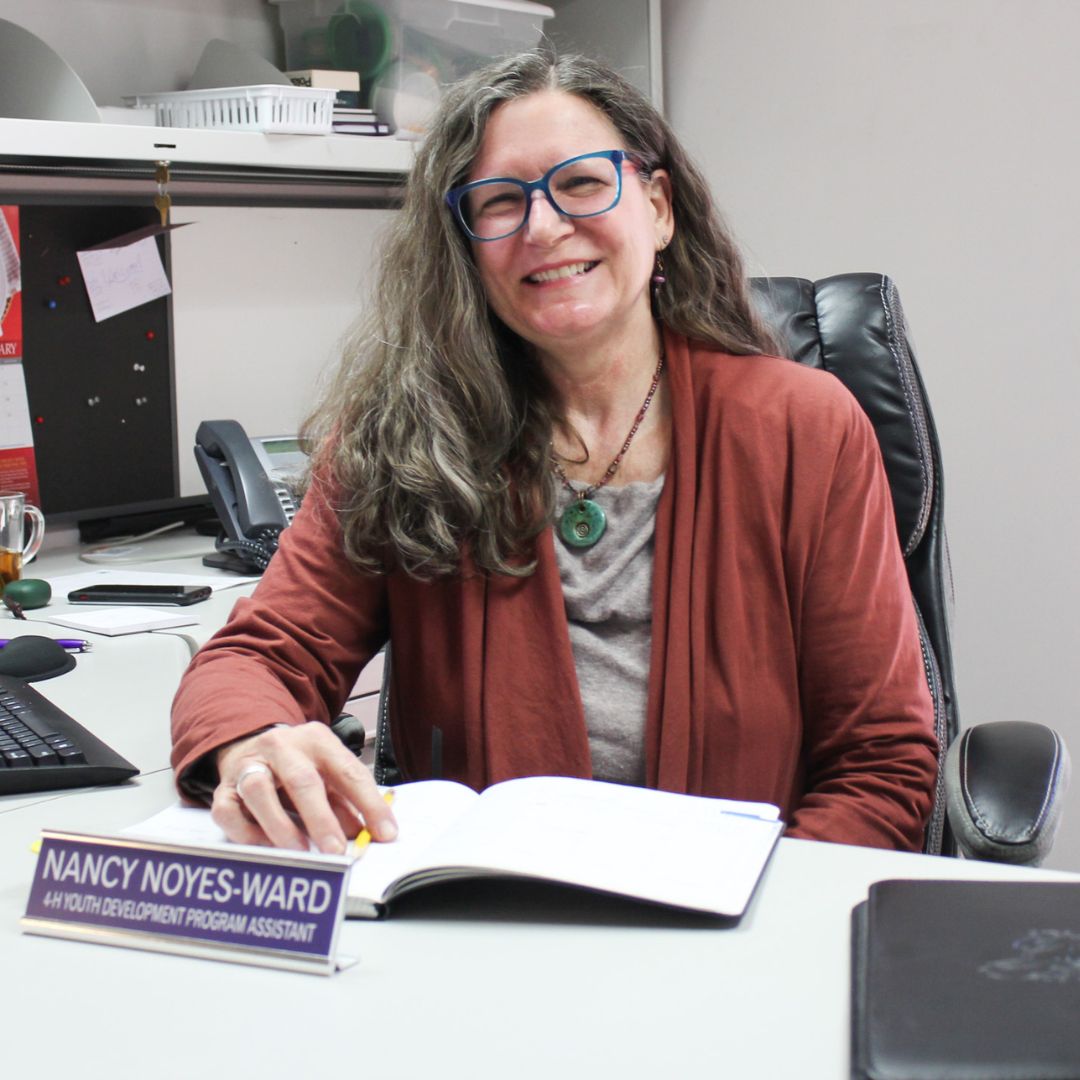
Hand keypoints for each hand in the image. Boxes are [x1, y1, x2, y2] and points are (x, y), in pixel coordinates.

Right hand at [212, 722, 397, 854]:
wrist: (250, 743)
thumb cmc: (297, 765)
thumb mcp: (327, 774)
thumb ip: (346, 803)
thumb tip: (368, 835)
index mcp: (317, 741)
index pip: (348, 771)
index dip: (369, 803)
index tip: (385, 833)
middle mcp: (282, 748)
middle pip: (302, 780)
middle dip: (321, 818)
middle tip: (336, 850)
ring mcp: (249, 765)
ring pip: (259, 791)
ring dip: (281, 825)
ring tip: (299, 852)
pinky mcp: (223, 788)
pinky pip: (227, 811)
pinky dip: (247, 832)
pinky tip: (266, 847)